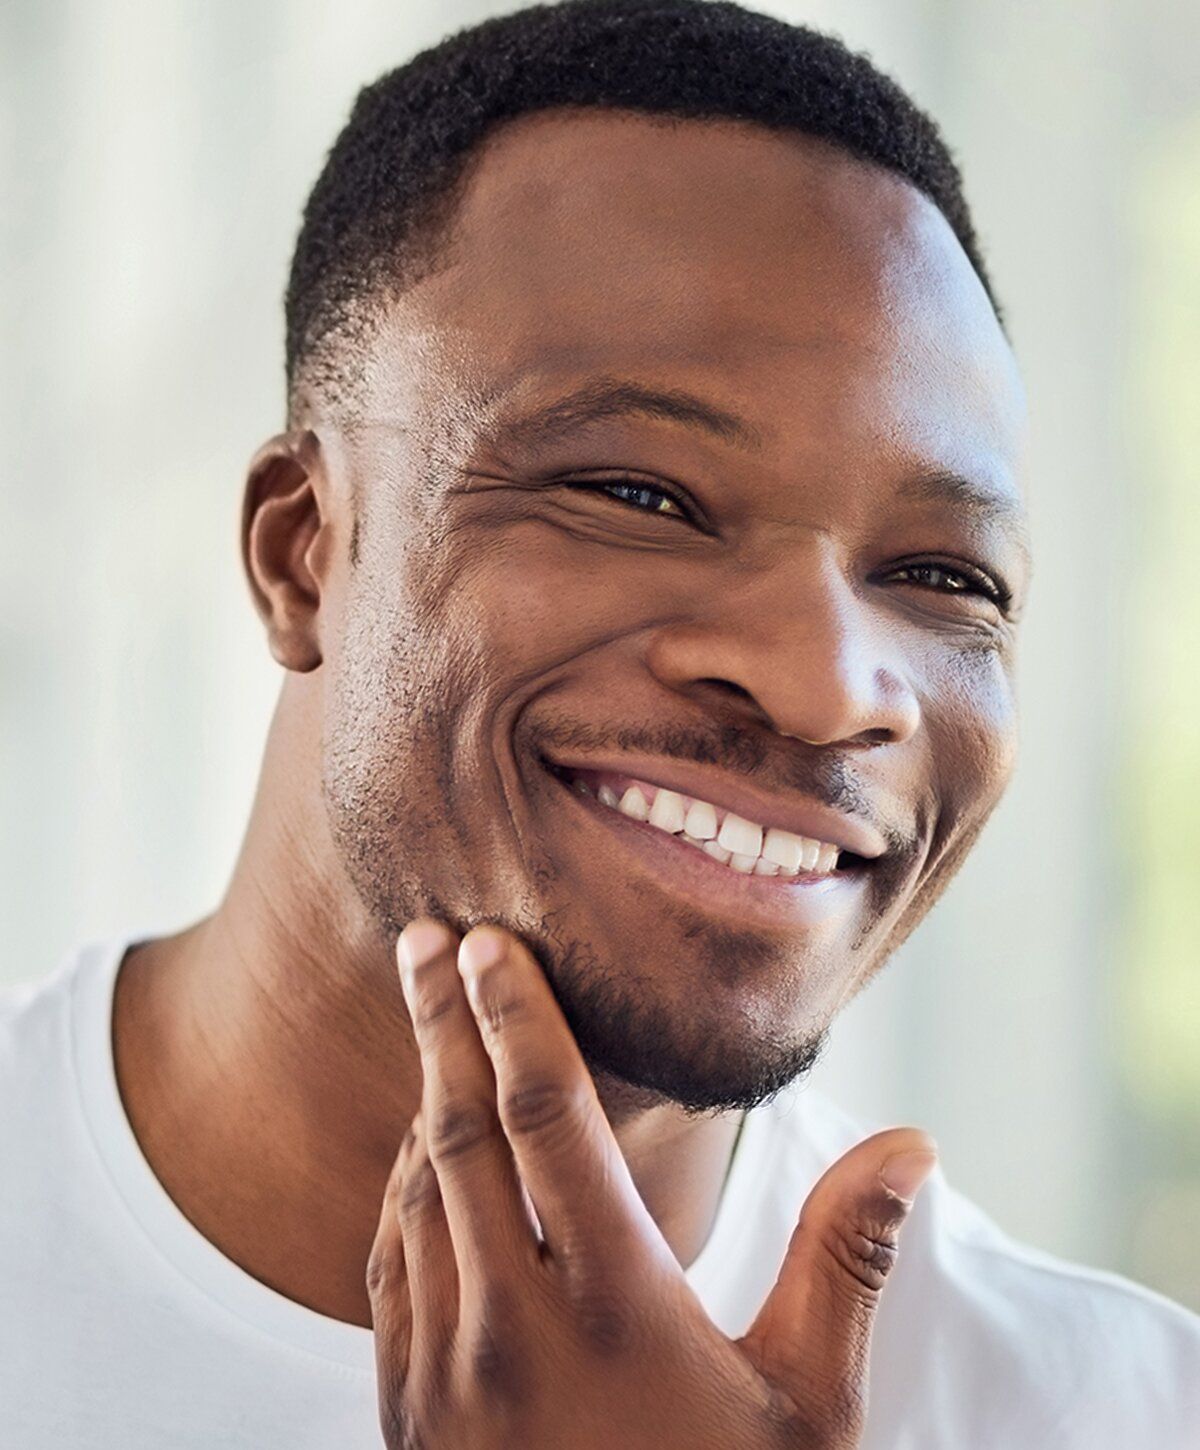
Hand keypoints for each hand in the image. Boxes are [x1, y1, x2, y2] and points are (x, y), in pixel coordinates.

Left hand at [367, 918, 936, 1448]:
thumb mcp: (813, 1407)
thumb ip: (847, 1260)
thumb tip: (909, 1143)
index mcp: (611, 1305)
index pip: (543, 1119)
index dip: (513, 1015)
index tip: (490, 942)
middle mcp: (507, 1329)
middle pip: (455, 1132)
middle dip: (441, 1022)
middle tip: (429, 937)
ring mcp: (443, 1380)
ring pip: (414, 1195)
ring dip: (421, 1100)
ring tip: (433, 1025)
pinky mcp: (409, 1423)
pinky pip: (389, 1269)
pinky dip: (402, 1191)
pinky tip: (422, 1160)